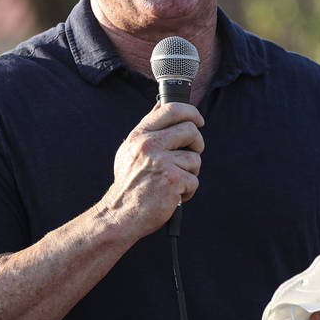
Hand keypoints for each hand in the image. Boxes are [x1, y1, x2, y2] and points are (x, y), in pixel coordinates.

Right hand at [101, 101, 203, 234]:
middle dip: (197, 144)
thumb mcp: (130, 150)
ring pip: (195, 158)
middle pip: (191, 129)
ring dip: (190, 173)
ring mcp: (161, 162)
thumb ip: (148, 128)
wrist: (120, 214)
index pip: (171, 109)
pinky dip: (187, 191)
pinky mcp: (172, 180)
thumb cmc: (129, 184)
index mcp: (139, 135)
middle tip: (190, 156)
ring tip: (173, 182)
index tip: (198, 120)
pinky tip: (173, 196)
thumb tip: (161, 105)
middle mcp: (149, 145)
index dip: (191, 112)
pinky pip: (194, 180)